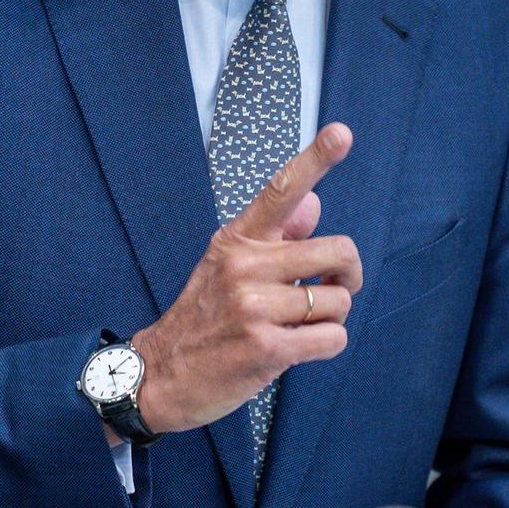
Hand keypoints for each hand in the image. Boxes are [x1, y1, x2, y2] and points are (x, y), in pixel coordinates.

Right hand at [126, 123, 362, 434]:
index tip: (342, 132)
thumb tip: (314, 201)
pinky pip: (333, 338)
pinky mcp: (266, 349)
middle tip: (332, 288)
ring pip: (338, 301)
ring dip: (331, 318)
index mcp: (237, 240)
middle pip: (337, 251)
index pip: (280, 191)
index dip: (316, 159)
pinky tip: (299, 348)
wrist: (161, 375)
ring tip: (300, 325)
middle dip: (347, 275)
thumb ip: (274, 235)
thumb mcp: (226, 265)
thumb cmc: (203, 317)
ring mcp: (254, 307)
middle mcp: (245, 266)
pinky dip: (327, 344)